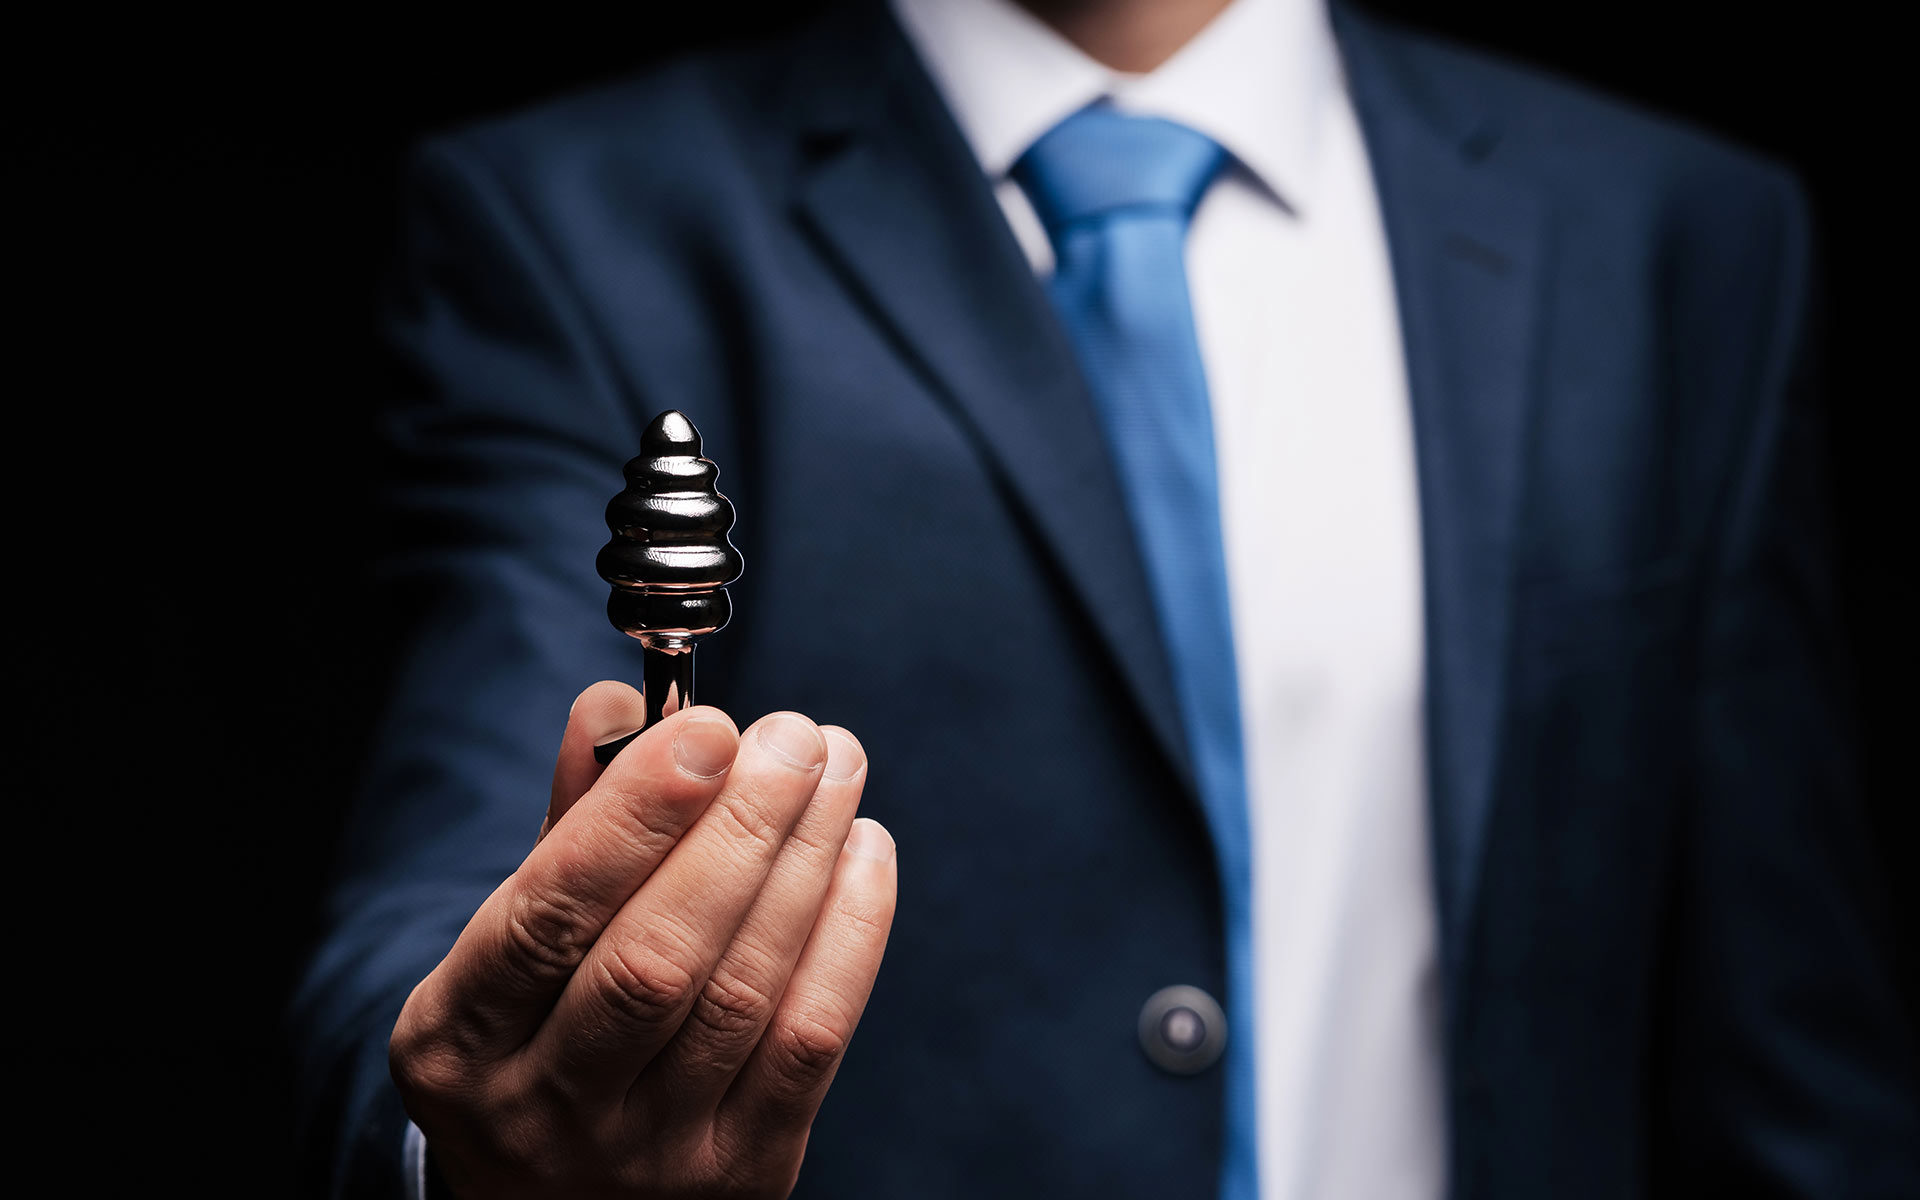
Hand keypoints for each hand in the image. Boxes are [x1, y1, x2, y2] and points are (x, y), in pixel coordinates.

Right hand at [389, 682, 896, 1197]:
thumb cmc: (542, 1030)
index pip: (546, 916)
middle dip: (741, 830)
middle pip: (657, 959)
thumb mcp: (512, 941)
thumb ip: (569, 824)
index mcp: (457, 1038)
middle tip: (795, 736)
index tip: (708, 729)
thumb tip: (613, 706)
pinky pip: (810, 1041)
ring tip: (836, 767)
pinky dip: (850, 934)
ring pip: (742, 993)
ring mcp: (648, 1155)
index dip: (633, 817)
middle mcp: (542, 1110)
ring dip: (804, 862)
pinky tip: (863, 850)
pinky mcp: (744, 1173)